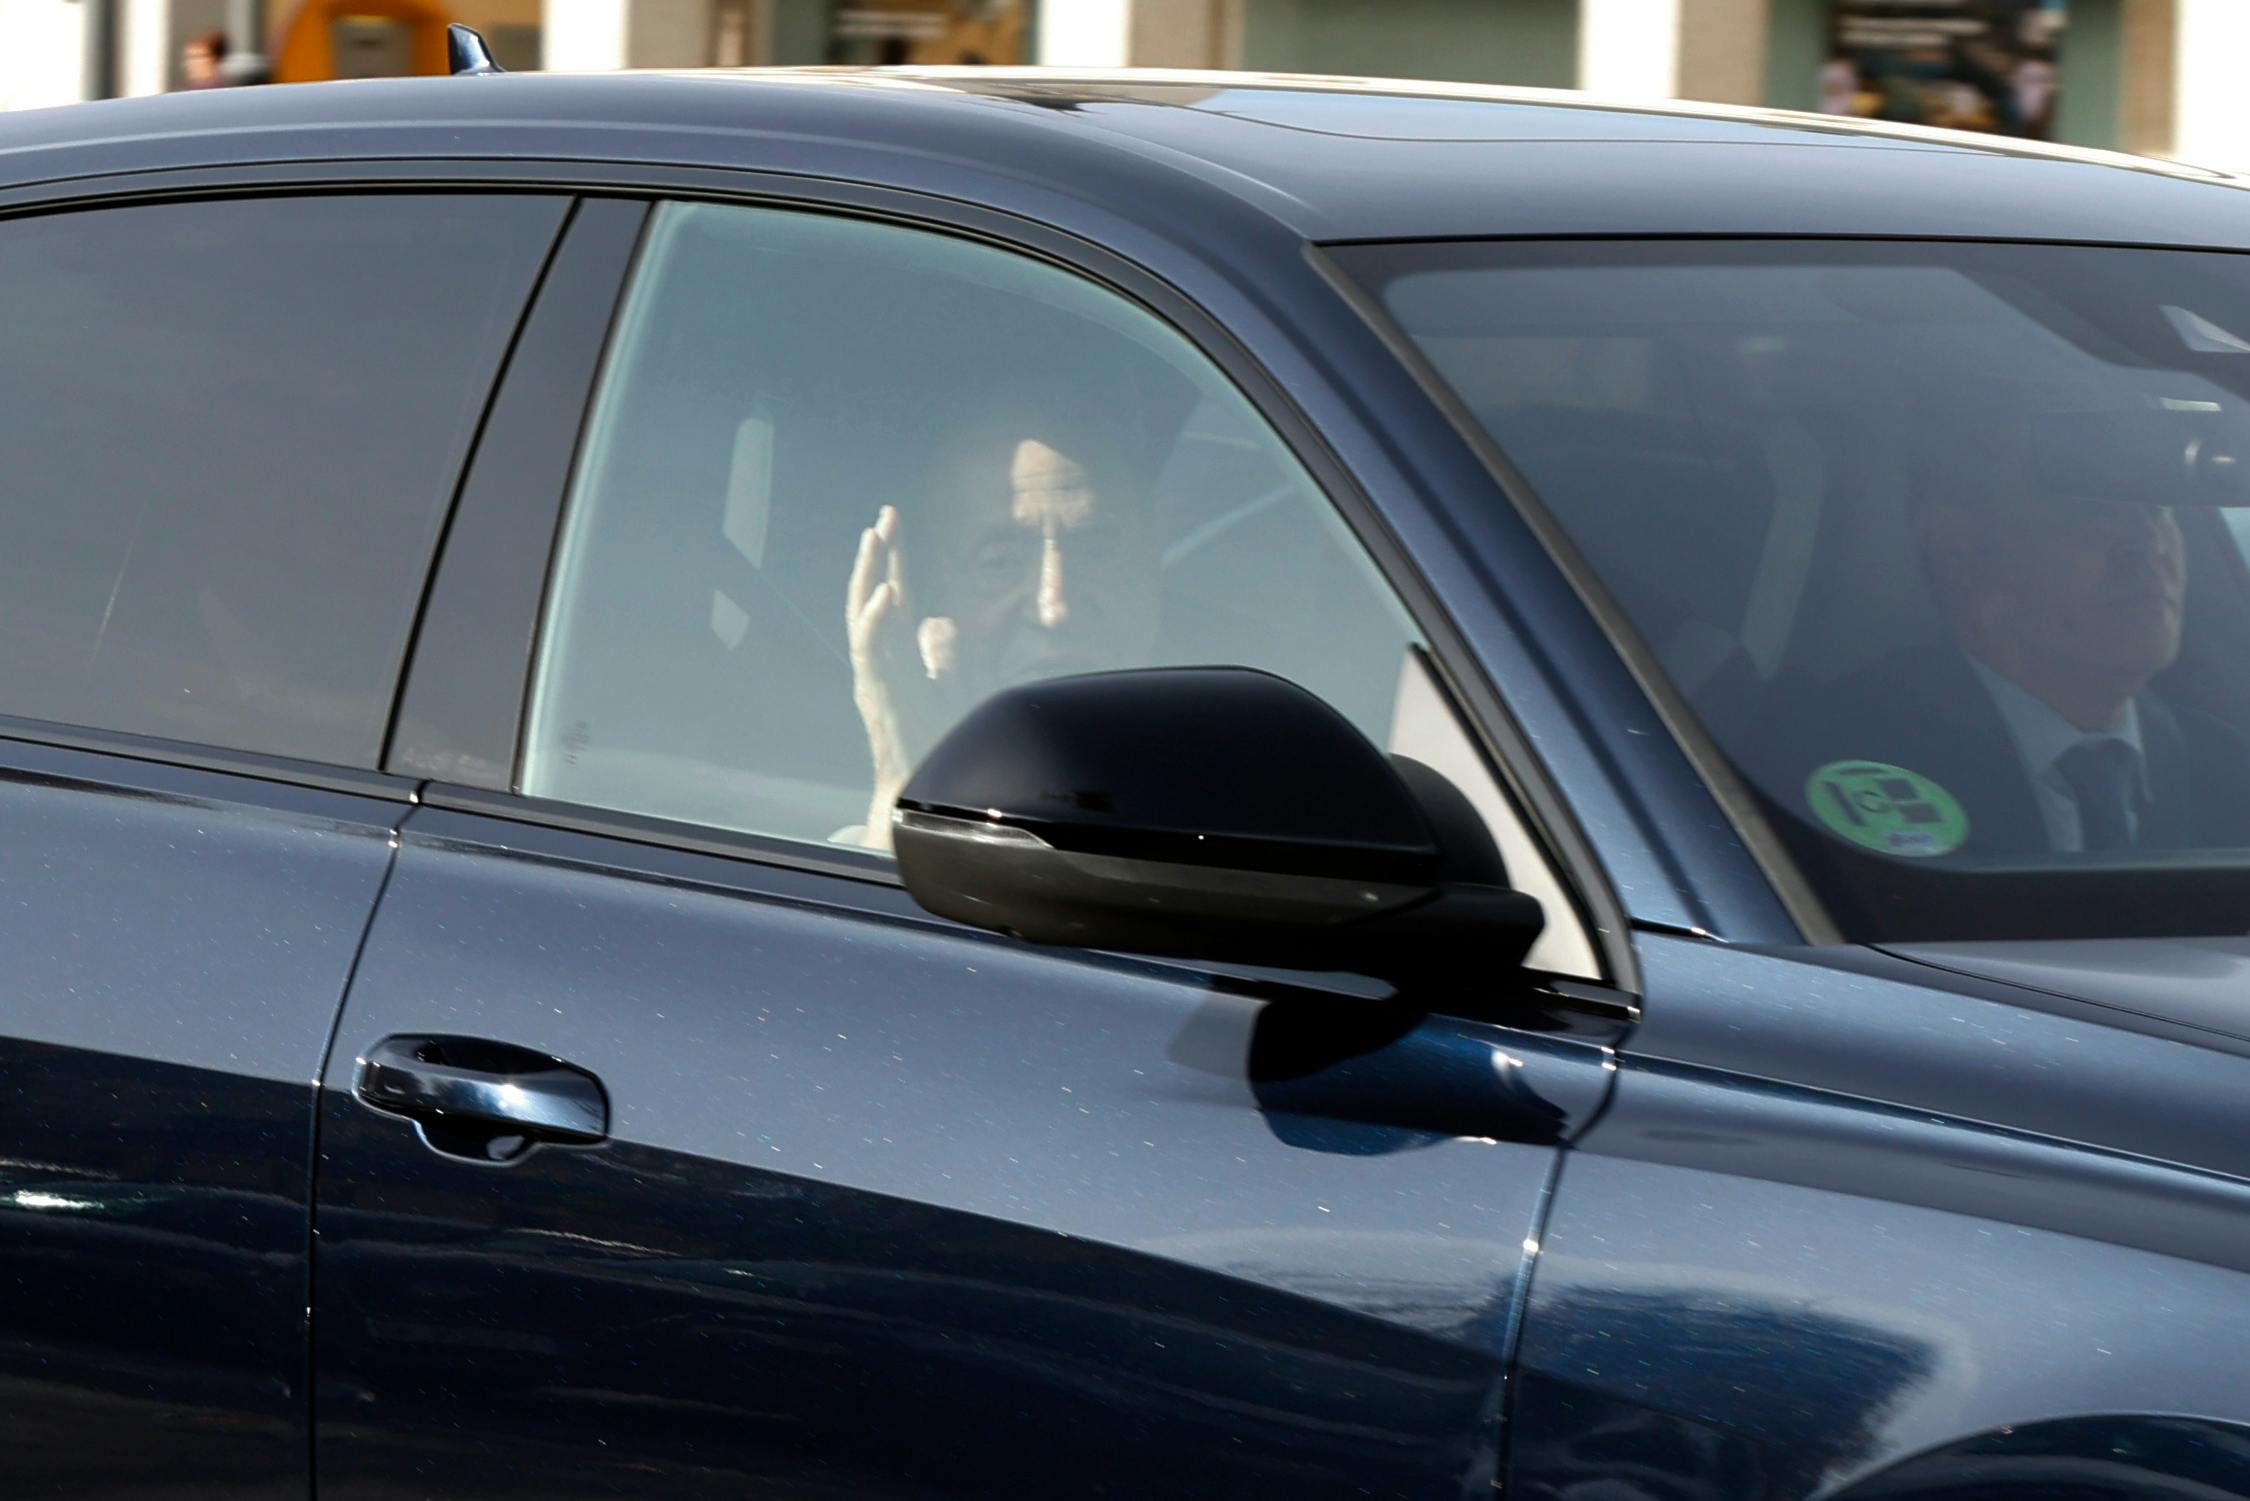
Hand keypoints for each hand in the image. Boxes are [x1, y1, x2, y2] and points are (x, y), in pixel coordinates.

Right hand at [846, 506, 952, 847]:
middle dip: (878, 556)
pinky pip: (871, 652)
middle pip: (874, 598)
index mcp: (896, 660)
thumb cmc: (930, 751)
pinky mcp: (876, 696)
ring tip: (875, 537)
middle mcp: (880, 664)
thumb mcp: (942, 693)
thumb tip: (938, 626)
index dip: (893, 559)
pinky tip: (887, 591)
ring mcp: (875, 678)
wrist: (917, 798)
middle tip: (884, 516)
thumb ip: (939, 659)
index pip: (893, 599)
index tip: (892, 519)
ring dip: (869, 576)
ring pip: (864, 618)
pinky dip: (876, 620)